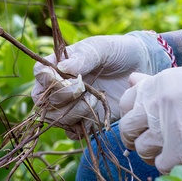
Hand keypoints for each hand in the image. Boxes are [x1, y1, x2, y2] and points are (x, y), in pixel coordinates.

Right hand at [32, 31, 168, 129]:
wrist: (141, 69)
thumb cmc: (120, 52)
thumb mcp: (104, 48)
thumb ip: (84, 57)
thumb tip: (62, 68)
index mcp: (60, 65)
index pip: (40, 74)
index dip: (48, 80)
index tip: (69, 79)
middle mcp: (61, 86)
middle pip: (44, 101)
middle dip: (63, 98)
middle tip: (84, 89)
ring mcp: (71, 105)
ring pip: (56, 118)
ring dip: (75, 112)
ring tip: (95, 100)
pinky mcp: (83, 120)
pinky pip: (71, 132)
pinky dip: (82, 126)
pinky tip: (97, 114)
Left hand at [118, 59, 181, 170]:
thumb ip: (154, 83)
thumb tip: (132, 80)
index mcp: (155, 85)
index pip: (125, 104)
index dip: (134, 115)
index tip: (146, 120)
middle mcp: (155, 105)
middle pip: (127, 130)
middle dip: (136, 137)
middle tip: (152, 140)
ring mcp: (165, 129)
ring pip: (141, 150)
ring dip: (153, 152)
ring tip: (171, 148)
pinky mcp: (178, 151)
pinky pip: (160, 165)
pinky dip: (169, 164)